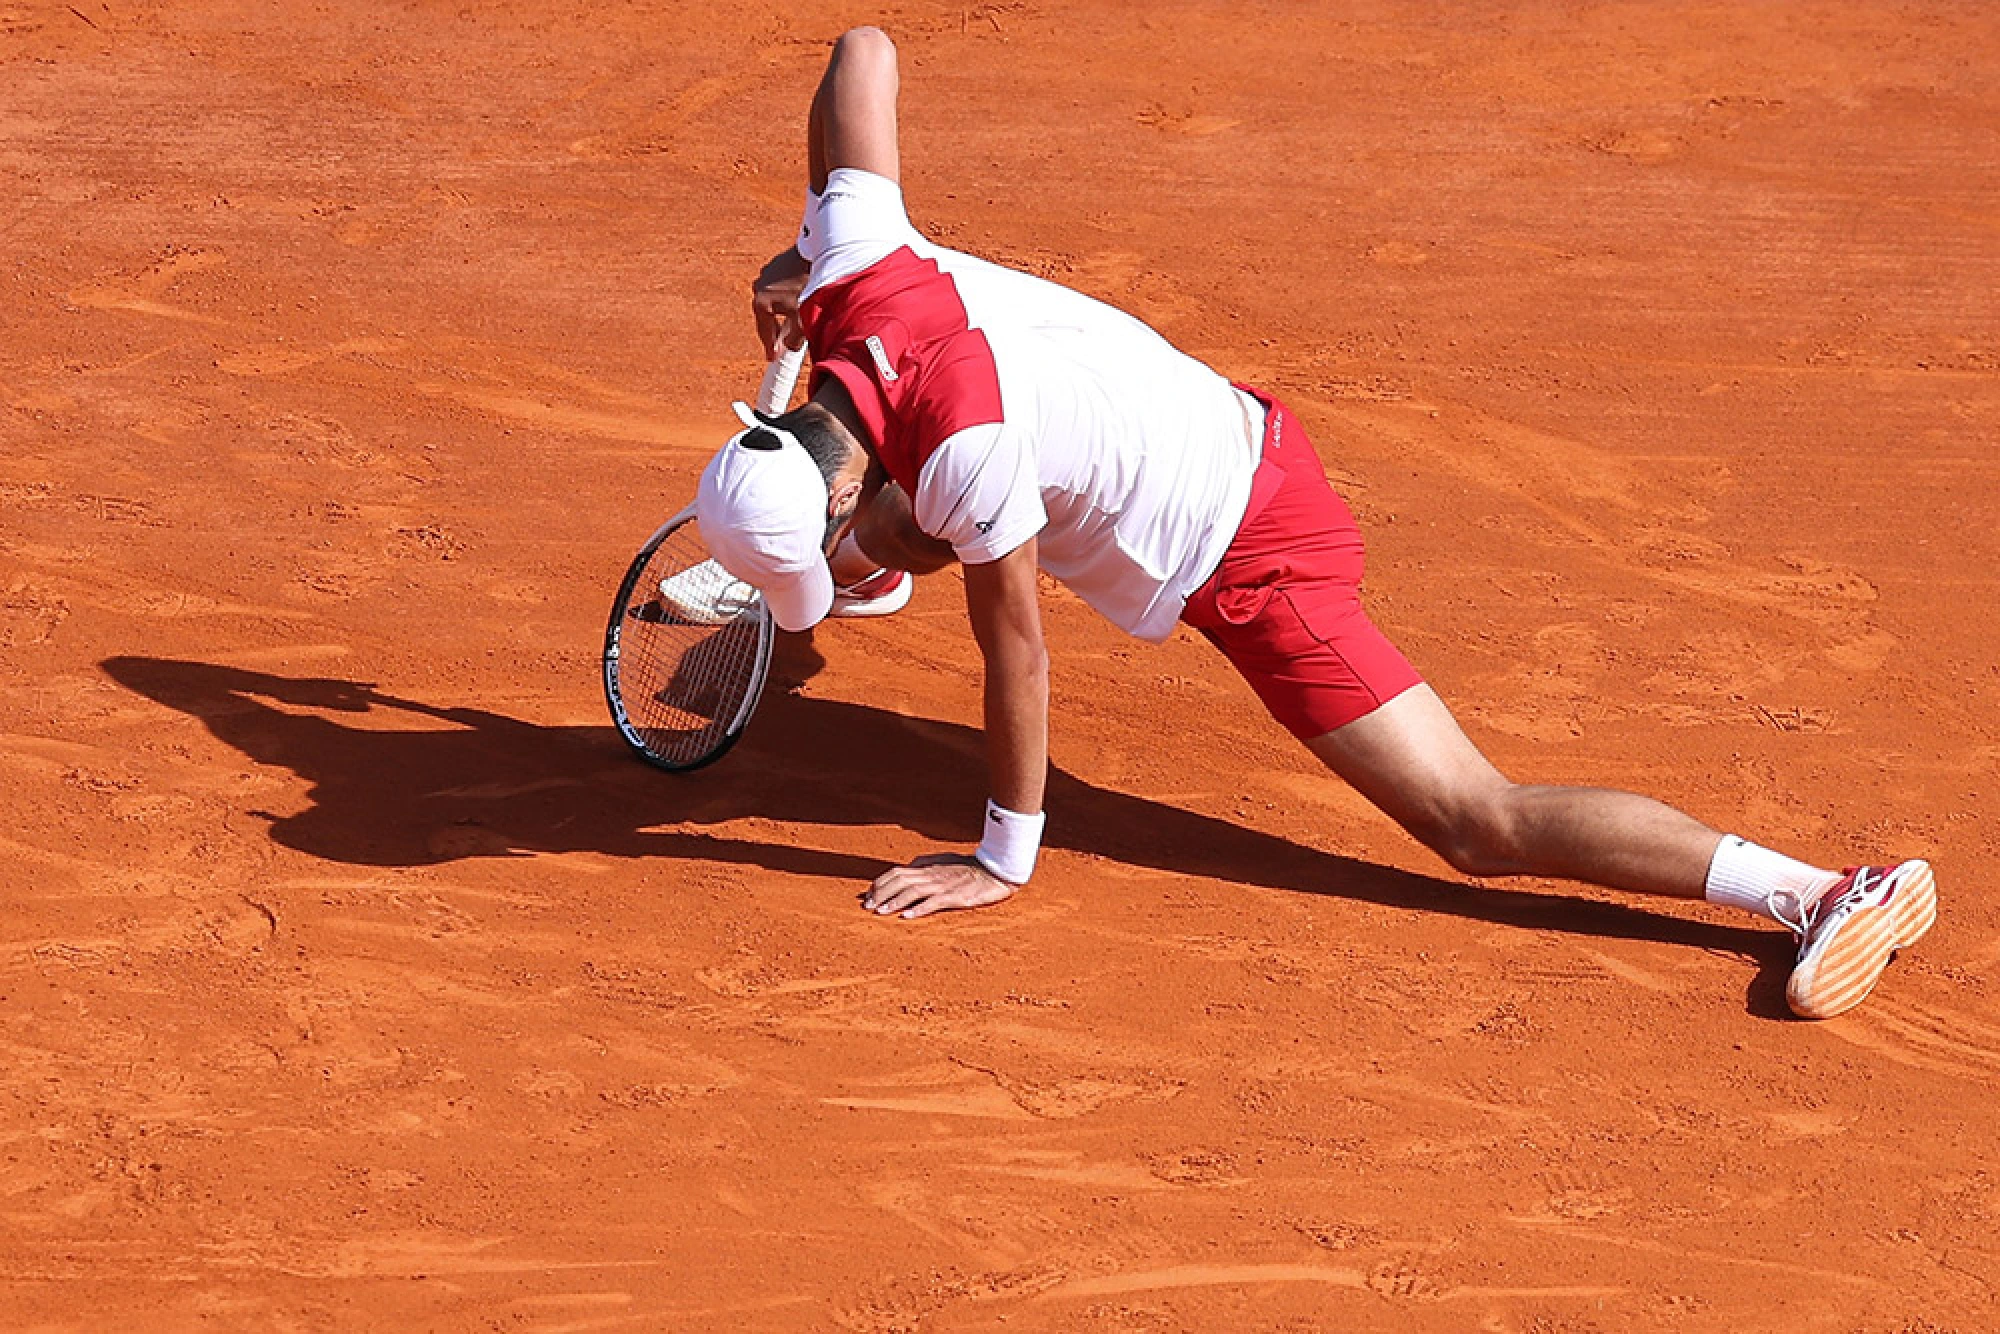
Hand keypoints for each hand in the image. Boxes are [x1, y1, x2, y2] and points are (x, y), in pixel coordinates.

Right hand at [752, 247, 810, 360]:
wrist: (817, 254)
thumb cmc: (808, 287)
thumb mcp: (803, 320)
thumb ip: (794, 339)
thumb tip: (790, 347)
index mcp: (761, 303)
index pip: (764, 332)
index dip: (770, 347)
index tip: (772, 357)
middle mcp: (758, 288)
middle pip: (766, 316)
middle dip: (774, 329)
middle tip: (780, 343)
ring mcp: (766, 275)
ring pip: (773, 300)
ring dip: (781, 311)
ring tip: (791, 320)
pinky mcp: (776, 265)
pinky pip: (780, 287)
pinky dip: (786, 296)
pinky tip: (797, 298)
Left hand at [863, 853, 1018, 918]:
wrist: (995, 870)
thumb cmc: (970, 867)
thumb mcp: (944, 861)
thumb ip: (925, 864)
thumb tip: (908, 867)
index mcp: (927, 867)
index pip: (896, 872)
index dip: (880, 883)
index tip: (868, 895)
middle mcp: (931, 874)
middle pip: (899, 881)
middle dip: (881, 893)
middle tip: (867, 907)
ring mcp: (942, 885)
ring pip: (912, 891)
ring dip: (894, 902)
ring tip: (880, 912)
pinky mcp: (955, 896)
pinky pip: (934, 902)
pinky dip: (919, 909)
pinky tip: (908, 917)